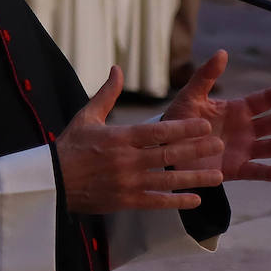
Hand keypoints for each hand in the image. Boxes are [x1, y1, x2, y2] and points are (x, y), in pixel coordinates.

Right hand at [55, 65, 225, 212]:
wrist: (50, 182)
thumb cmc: (70, 146)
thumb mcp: (86, 116)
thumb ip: (107, 94)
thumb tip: (117, 68)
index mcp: (120, 137)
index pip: (159, 132)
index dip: (184, 129)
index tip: (205, 125)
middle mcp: (127, 160)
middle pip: (169, 154)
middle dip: (197, 150)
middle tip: (219, 145)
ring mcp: (127, 183)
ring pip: (168, 180)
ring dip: (195, 178)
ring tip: (218, 176)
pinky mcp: (125, 201)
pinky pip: (156, 202)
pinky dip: (177, 202)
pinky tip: (196, 200)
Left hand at [162, 50, 270, 182]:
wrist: (165, 151)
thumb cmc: (178, 120)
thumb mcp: (190, 96)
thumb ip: (206, 76)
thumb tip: (222, 52)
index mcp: (237, 110)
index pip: (265, 100)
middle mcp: (245, 130)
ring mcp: (242, 150)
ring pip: (270, 147)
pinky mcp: (235, 170)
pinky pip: (256, 171)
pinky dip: (270, 173)